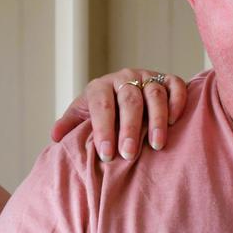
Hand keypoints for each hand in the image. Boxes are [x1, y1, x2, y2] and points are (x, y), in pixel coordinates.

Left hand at [51, 69, 187, 161]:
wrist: (122, 92)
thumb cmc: (102, 111)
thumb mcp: (83, 115)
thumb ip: (70, 125)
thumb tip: (56, 138)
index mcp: (100, 86)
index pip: (102, 105)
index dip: (103, 129)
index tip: (106, 154)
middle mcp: (124, 78)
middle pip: (129, 101)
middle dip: (129, 129)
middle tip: (128, 155)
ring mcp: (147, 77)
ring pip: (154, 94)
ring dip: (156, 120)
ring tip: (156, 145)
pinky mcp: (167, 79)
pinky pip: (175, 86)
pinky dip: (177, 101)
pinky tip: (174, 122)